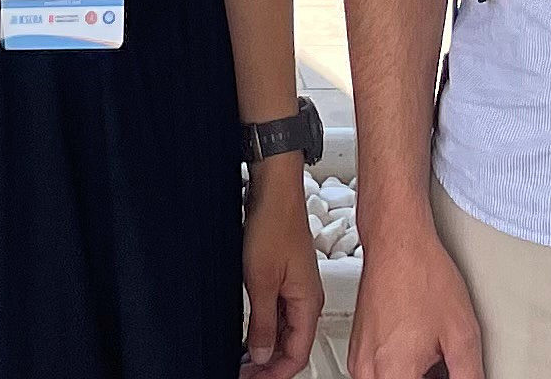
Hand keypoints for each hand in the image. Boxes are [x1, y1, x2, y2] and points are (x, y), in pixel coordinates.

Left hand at [239, 168, 320, 378]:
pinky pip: (279, 314)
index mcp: (307, 303)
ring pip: (285, 332)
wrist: (274, 190)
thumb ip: (264, 323)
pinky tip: (249, 334)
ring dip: (266, 349)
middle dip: (269, 366)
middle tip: (244, 374)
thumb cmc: (274, 225)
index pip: (297, 355)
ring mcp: (296, 288)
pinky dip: (265, 329)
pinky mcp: (286, 278)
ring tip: (243, 361)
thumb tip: (263, 355)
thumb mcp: (261, 282)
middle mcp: (306, 299)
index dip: (275, 374)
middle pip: (292, 346)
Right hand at [350, 223, 483, 378]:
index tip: (449, 375)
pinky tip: (421, 352)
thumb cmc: (422, 275)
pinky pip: (379, 375)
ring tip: (435, 358)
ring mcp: (359, 362)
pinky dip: (402, 371)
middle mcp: (368, 372)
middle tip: (443, 366)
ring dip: (415, 377)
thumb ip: (468, 376)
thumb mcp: (462, 335)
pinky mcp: (357, 351)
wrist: (397, 242)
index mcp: (394, 373)